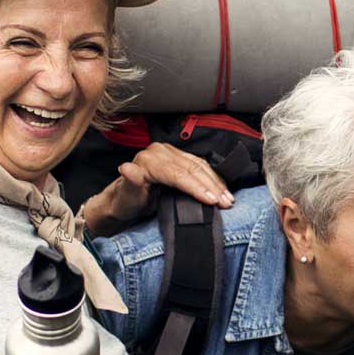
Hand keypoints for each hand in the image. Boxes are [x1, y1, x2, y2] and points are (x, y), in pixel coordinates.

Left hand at [80, 143, 233, 235]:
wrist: (125, 200)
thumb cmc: (126, 201)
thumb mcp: (126, 196)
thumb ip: (130, 182)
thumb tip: (126, 168)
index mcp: (149, 160)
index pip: (178, 173)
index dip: (196, 187)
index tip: (212, 200)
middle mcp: (160, 152)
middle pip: (191, 168)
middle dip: (211, 186)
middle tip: (226, 202)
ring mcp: (170, 153)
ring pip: (199, 165)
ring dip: (216, 182)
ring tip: (228, 198)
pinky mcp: (178, 157)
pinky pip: (199, 165)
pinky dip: (213, 178)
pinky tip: (222, 189)